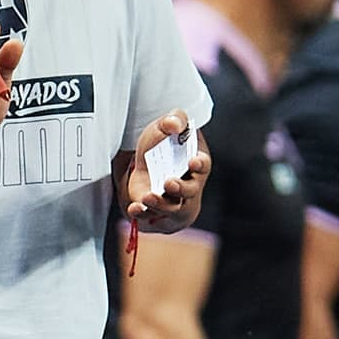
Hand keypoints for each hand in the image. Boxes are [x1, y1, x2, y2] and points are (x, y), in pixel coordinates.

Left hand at [121, 112, 209, 231]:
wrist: (146, 163)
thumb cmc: (163, 145)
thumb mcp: (166, 126)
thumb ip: (174, 119)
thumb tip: (174, 124)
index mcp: (197, 164)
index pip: (203, 165)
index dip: (200, 164)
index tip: (193, 161)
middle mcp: (189, 186)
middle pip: (190, 192)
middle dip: (181, 189)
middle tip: (169, 182)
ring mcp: (174, 202)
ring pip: (172, 209)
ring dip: (160, 204)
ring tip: (147, 197)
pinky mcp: (156, 212)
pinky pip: (151, 219)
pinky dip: (142, 215)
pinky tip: (134, 208)